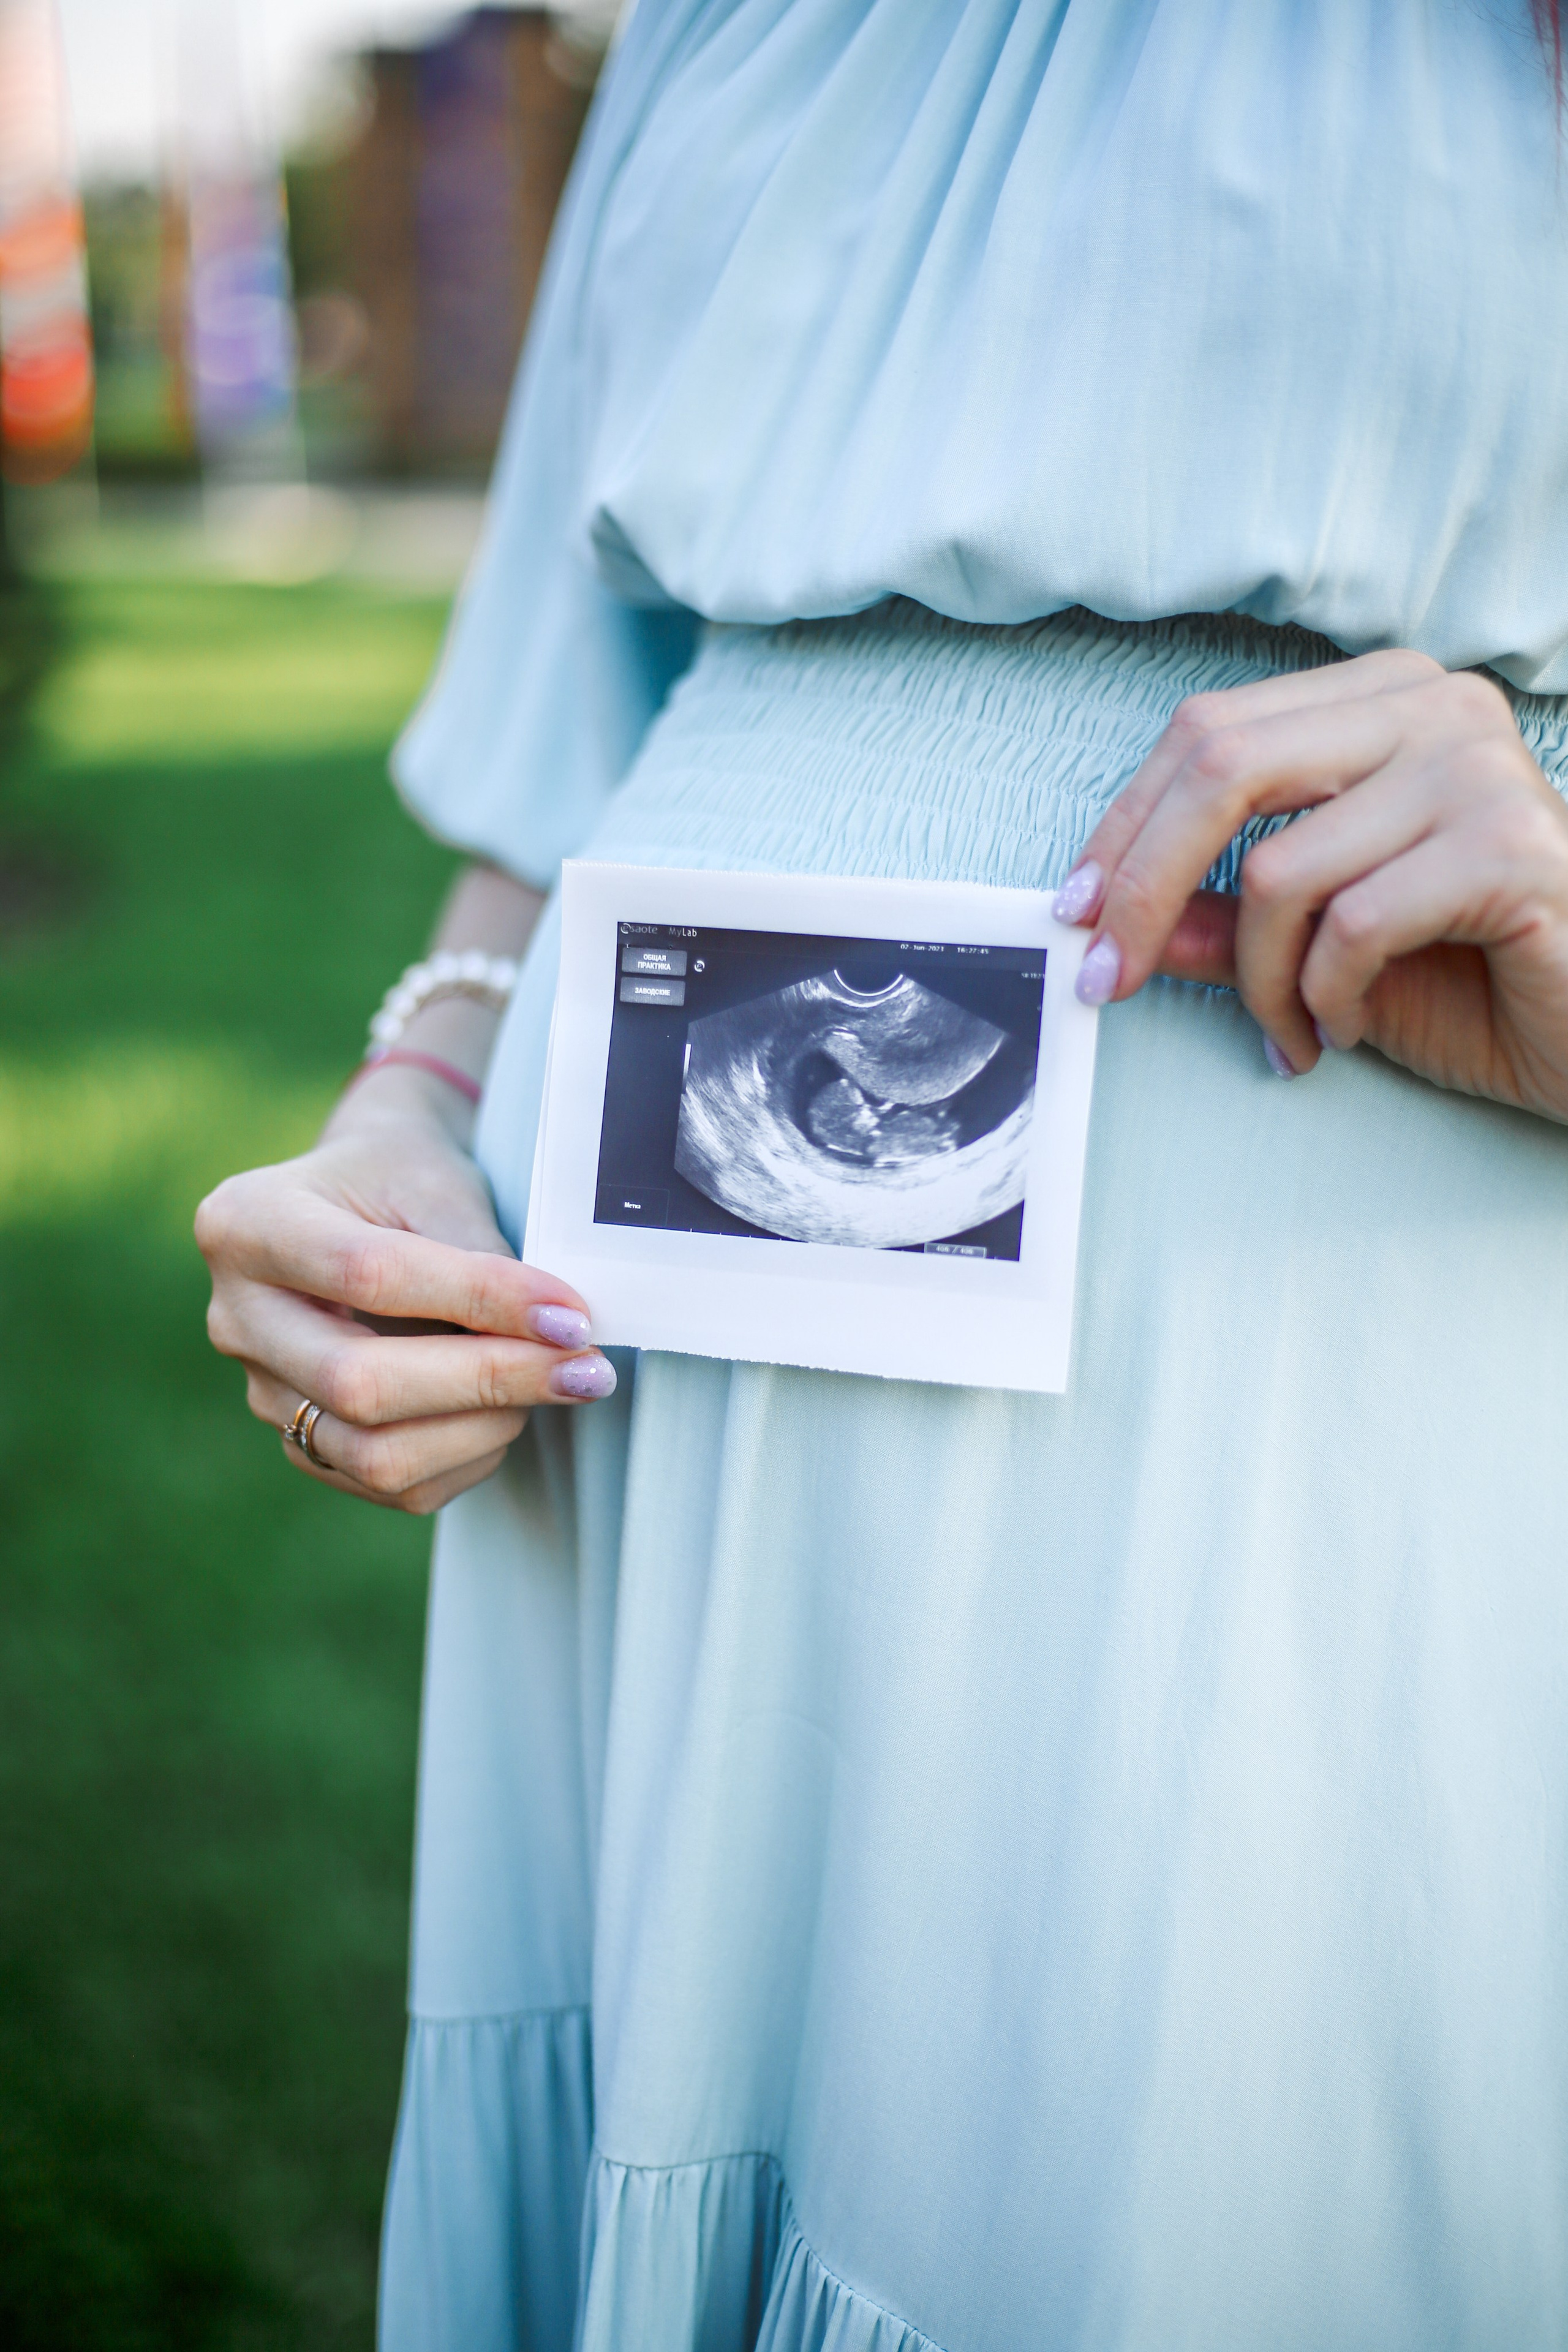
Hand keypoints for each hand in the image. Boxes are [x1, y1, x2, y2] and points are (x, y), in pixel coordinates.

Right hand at [196, 1067, 613, 1513]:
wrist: (362, 1200)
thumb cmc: (402, 1178)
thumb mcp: (436, 1184)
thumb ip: (480, 1256)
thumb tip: (556, 1336)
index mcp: (247, 1224)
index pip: (369, 1276)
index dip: (480, 1300)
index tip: (571, 1315)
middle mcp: (235, 1317)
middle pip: (358, 1384)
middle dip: (489, 1381)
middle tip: (586, 1367)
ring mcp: (262, 1390)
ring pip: (373, 1453)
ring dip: (485, 1428)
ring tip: (554, 1383)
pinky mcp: (302, 1442)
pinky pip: (393, 1485)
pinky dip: (469, 1456)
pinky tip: (508, 1409)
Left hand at [1054, 650, 1567, 1117]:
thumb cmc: (1477, 980)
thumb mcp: (1319, 950)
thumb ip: (1228, 919)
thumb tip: (1110, 918)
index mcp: (1381, 701)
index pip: (1207, 732)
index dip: (1123, 827)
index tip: (1075, 915)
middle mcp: (1432, 707)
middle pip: (1222, 766)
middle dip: (1143, 886)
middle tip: (1112, 979)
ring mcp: (1478, 769)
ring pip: (1280, 868)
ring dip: (1261, 982)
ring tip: (1292, 1033)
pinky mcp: (1511, 846)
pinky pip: (1351, 925)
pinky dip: (1326, 999)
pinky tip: (1352, 1029)